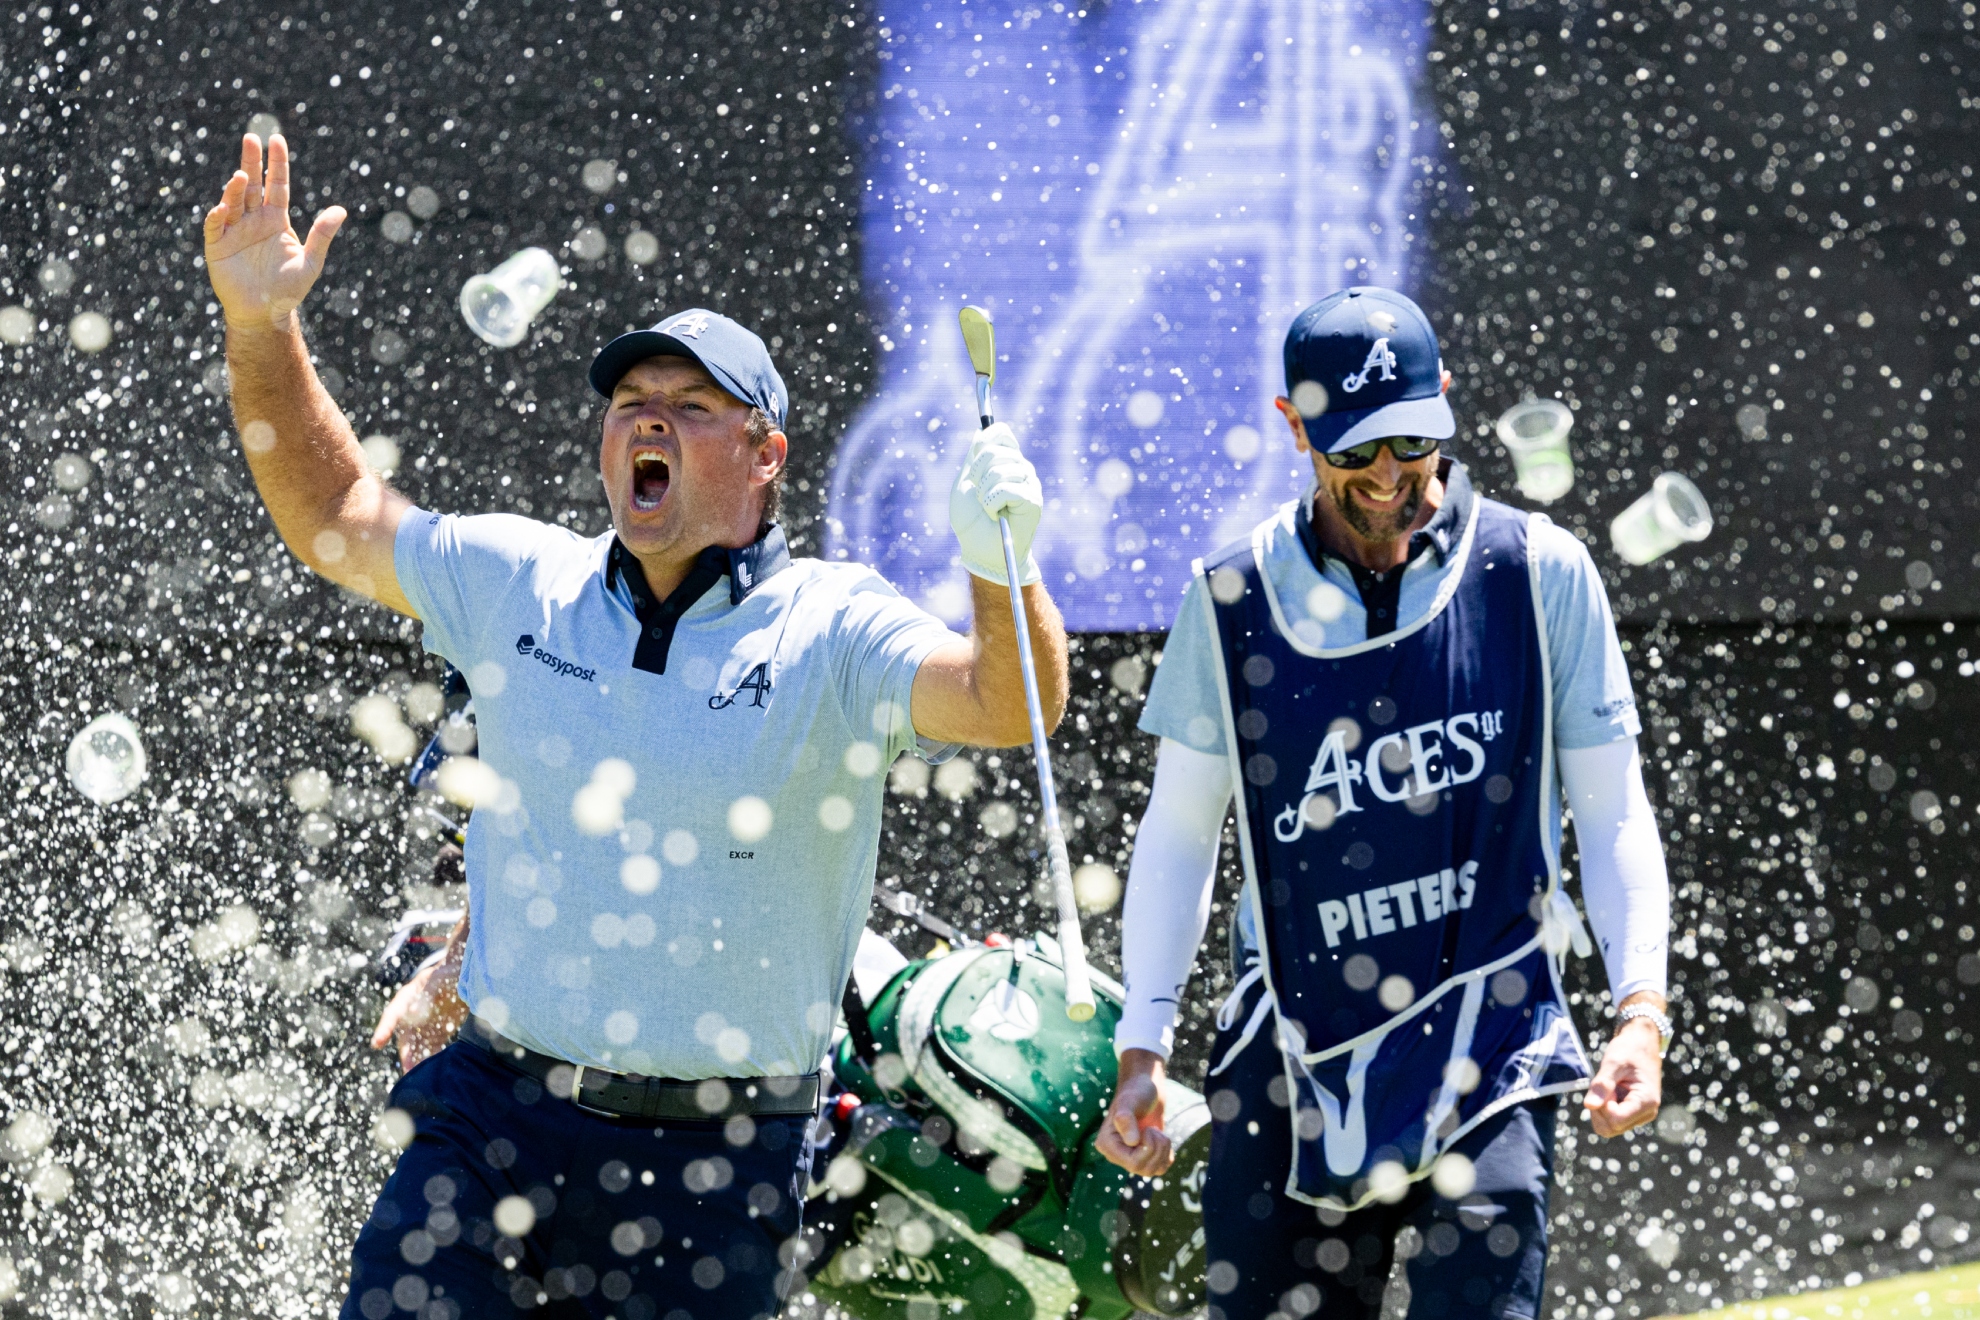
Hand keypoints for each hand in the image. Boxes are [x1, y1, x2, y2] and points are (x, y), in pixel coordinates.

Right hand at [202, 133, 345, 330]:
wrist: (265, 313)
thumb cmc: (288, 289)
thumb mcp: (310, 262)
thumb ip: (322, 236)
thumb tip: (341, 210)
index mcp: (276, 220)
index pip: (277, 185)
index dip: (278, 164)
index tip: (277, 140)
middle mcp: (254, 220)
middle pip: (252, 185)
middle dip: (251, 162)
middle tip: (251, 138)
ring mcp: (234, 231)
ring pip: (233, 202)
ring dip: (235, 188)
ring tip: (239, 176)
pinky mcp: (217, 246)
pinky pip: (216, 227)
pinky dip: (217, 216)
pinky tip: (223, 208)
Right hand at [371, 924, 468, 1073]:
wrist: (465, 973)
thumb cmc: (450, 971)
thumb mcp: (441, 977)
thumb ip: (429, 991)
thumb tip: (414, 1012)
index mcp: (409, 997)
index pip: (392, 1013)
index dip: (384, 1028)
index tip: (376, 1043)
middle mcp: (413, 1014)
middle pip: (406, 1037)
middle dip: (407, 1054)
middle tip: (408, 1072)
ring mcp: (425, 1023)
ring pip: (418, 1046)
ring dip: (418, 1061)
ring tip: (420, 1078)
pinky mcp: (439, 1030)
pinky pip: (433, 1047)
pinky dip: (433, 1058)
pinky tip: (436, 1070)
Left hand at [948, 422, 1043, 585]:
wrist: (980, 550)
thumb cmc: (971, 521)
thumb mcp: (965, 483)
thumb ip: (974, 457)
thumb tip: (981, 431)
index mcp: (1007, 461)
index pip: (1000, 433)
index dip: (982, 446)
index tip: (974, 471)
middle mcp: (1022, 468)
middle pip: (995, 450)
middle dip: (977, 475)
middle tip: (980, 496)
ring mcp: (1030, 483)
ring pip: (999, 470)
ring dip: (984, 493)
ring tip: (988, 509)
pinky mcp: (1033, 500)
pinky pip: (1005, 489)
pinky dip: (991, 504)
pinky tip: (996, 515)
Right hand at [1094, 1048, 1173, 1175]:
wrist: (1146, 1087)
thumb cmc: (1135, 1091)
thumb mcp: (1130, 1101)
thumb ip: (1126, 1119)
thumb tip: (1132, 1142)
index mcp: (1106, 1144)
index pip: (1132, 1164)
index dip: (1147, 1149)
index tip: (1147, 1129)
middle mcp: (1116, 1154)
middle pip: (1143, 1169)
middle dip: (1157, 1149)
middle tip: (1154, 1130)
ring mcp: (1130, 1156)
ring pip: (1153, 1171)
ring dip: (1163, 1150)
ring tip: (1157, 1132)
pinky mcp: (1144, 1155)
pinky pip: (1160, 1168)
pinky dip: (1166, 1154)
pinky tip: (1161, 1138)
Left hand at [1583, 1015, 1662, 1137]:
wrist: (1642, 1042)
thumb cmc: (1630, 1049)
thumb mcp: (1613, 1062)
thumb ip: (1601, 1084)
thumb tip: (1589, 1106)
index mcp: (1646, 1102)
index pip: (1615, 1120)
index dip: (1602, 1106)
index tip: (1605, 1086)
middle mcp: (1646, 1113)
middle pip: (1611, 1128)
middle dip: (1600, 1109)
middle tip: (1605, 1085)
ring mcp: (1640, 1115)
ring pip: (1610, 1126)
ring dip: (1602, 1108)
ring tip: (1611, 1086)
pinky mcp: (1633, 1113)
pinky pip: (1612, 1120)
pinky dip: (1605, 1107)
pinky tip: (1612, 1090)